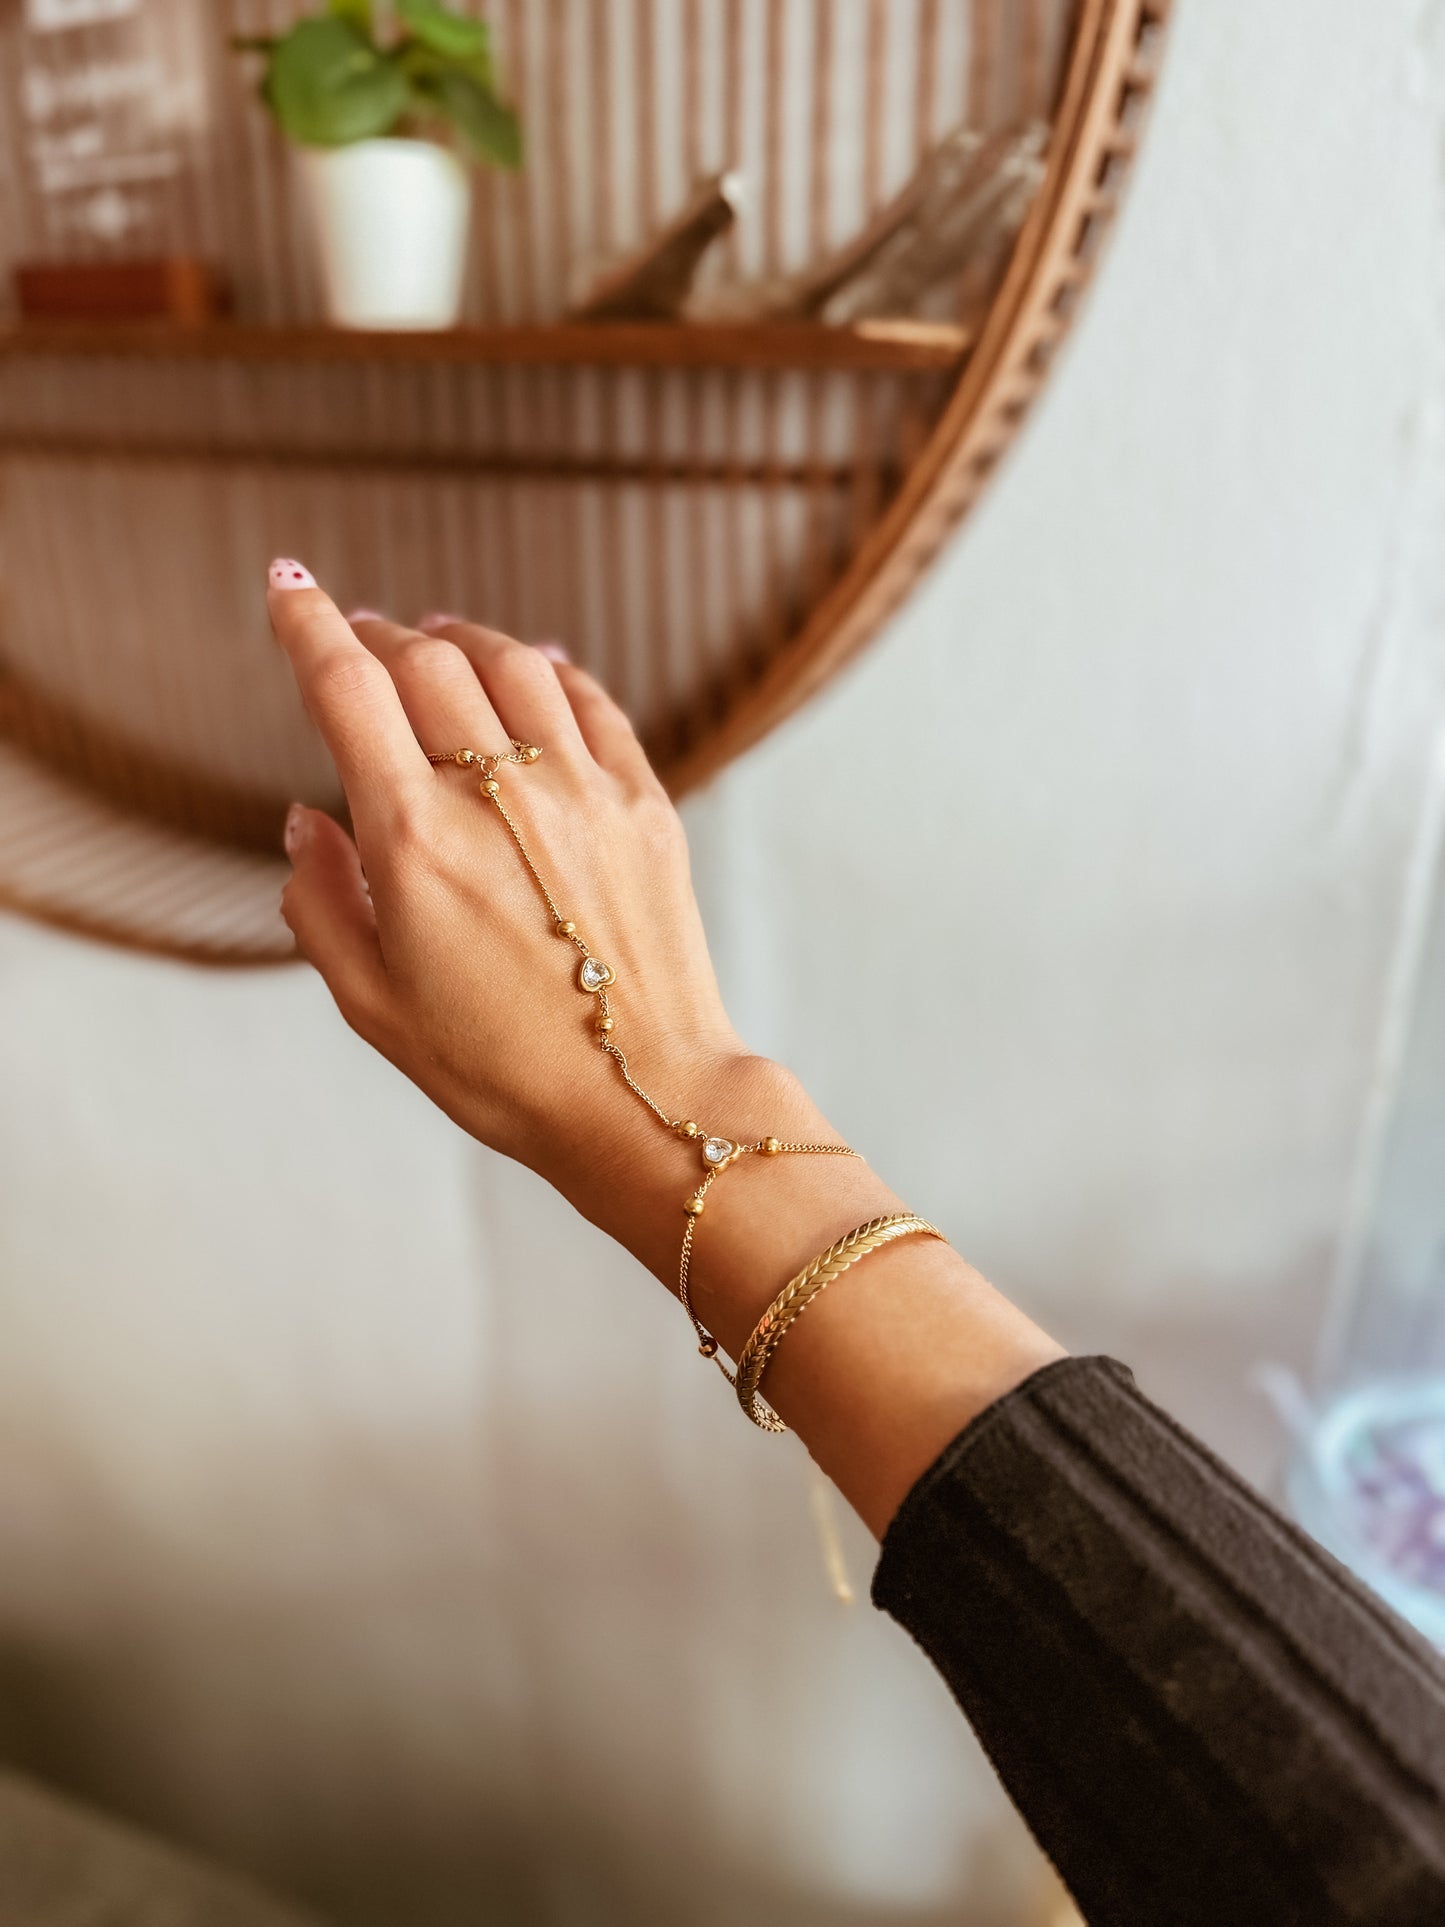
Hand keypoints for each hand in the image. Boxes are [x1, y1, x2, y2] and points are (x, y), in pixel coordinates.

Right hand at [266, 562, 816, 1282]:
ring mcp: (583, 793)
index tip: (286, 584)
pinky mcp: (646, 806)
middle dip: (381, 634)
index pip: (347, 688)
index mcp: (415, 841)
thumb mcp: (374, 1006)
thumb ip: (320, 903)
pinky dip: (551, 671)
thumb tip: (304, 820)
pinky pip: (593, 704)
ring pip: (515, 664)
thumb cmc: (500, 1068)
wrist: (643, 1100)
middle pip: (428, 661)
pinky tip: (535, 669)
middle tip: (360, 636)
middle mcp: (500, 797)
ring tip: (438, 640)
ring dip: (464, 639)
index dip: (308, 624)